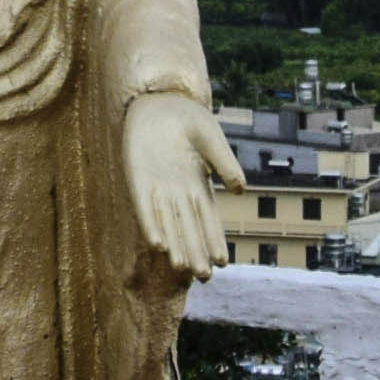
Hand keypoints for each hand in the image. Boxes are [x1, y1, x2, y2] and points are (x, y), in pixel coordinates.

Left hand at [122, 92, 241, 275]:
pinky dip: (151, 226)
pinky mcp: (138, 182)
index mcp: (199, 186)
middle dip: (196, 253)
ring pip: (168, 224)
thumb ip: (225, 163)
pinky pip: (144, 209)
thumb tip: (241, 189)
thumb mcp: (211, 139)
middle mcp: (179, 193)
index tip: (222, 263)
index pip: (209, 220)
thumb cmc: (187, 119)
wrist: (156, 101)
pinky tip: (158, 244)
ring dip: (175, 246)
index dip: (215, 240)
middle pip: (189, 229)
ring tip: (182, 269)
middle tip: (204, 277)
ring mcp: (158, 189)